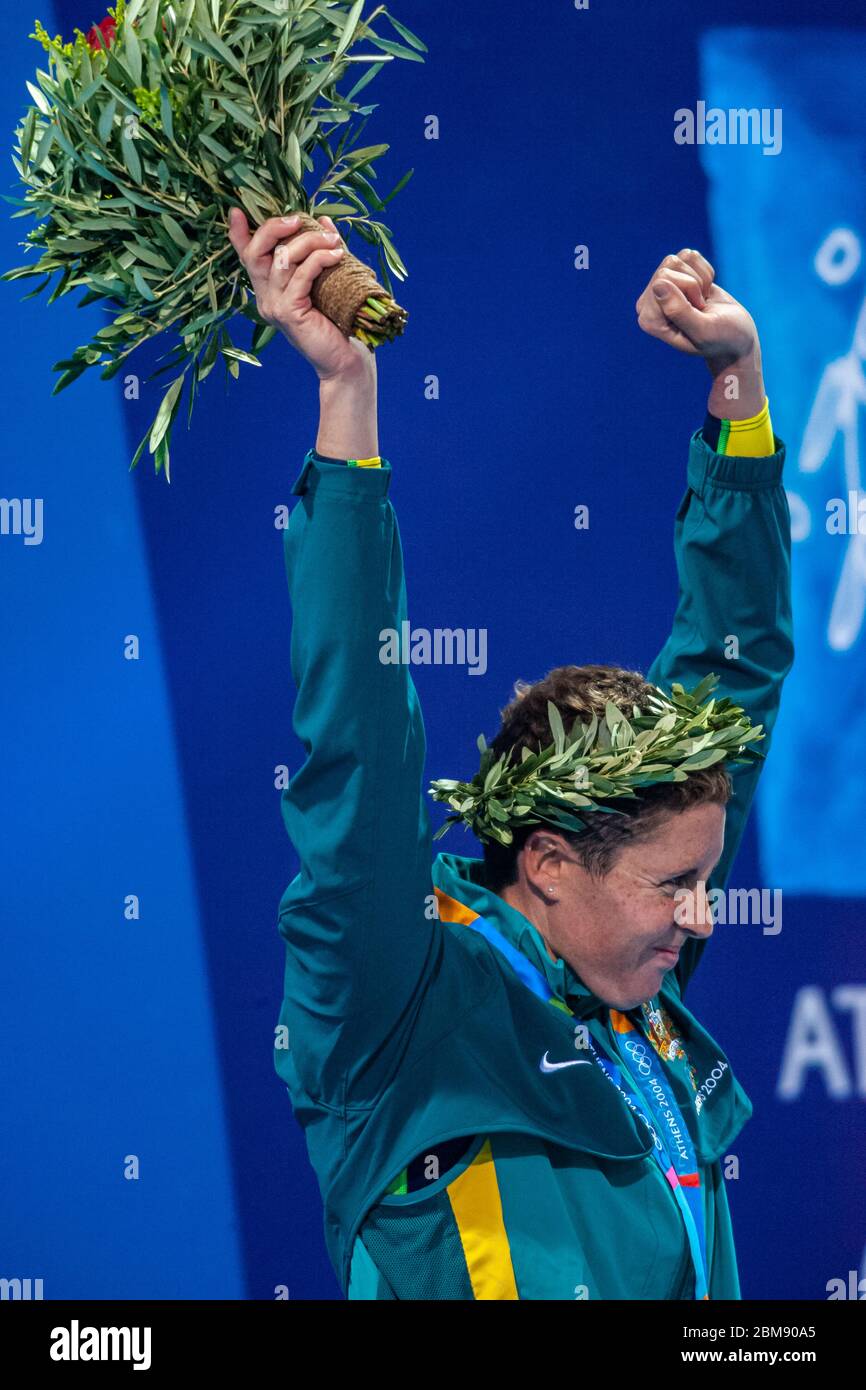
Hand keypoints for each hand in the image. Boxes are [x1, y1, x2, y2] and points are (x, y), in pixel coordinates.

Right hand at [227, 208, 371, 381]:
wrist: (346, 360)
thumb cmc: (338, 322)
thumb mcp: (326, 279)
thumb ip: (319, 250)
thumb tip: (322, 219)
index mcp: (268, 289)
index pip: (247, 257)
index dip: (238, 233)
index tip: (237, 210)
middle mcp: (265, 298)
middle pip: (255, 252)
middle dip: (274, 228)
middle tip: (299, 219)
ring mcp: (274, 306)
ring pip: (282, 259)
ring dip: (309, 242)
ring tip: (333, 241)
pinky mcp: (289, 313)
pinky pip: (301, 274)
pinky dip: (319, 259)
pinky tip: (337, 256)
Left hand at [635, 249, 757, 366]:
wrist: (736, 337)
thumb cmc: (721, 339)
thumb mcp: (703, 330)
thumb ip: (679, 311)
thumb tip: (657, 284)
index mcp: (649, 321)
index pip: (663, 278)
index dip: (690, 290)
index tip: (698, 313)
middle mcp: (649, 304)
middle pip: (669, 265)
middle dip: (694, 283)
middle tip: (701, 307)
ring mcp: (661, 289)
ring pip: (679, 259)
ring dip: (700, 279)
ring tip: (703, 302)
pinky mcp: (676, 277)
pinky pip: (689, 256)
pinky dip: (705, 272)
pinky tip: (705, 293)